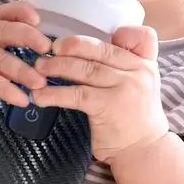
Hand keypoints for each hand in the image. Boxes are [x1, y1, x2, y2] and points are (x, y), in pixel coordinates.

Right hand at [0, 2, 50, 127]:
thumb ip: (9, 47)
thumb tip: (48, 52)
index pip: (5, 11)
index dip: (22, 11)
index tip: (39, 20)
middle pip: (4, 31)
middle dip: (29, 38)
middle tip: (47, 50)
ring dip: (23, 71)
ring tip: (40, 83)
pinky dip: (8, 90)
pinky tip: (22, 99)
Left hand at [31, 25, 168, 162]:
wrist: (144, 151)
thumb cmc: (135, 116)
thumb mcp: (140, 84)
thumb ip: (124, 64)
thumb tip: (86, 47)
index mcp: (145, 63)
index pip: (140, 36)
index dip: (120, 32)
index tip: (99, 36)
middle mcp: (139, 71)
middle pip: (100, 49)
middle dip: (72, 46)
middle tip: (50, 48)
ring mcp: (125, 88)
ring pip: (85, 69)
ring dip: (57, 67)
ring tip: (38, 68)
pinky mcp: (107, 106)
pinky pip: (76, 94)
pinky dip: (54, 93)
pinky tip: (40, 95)